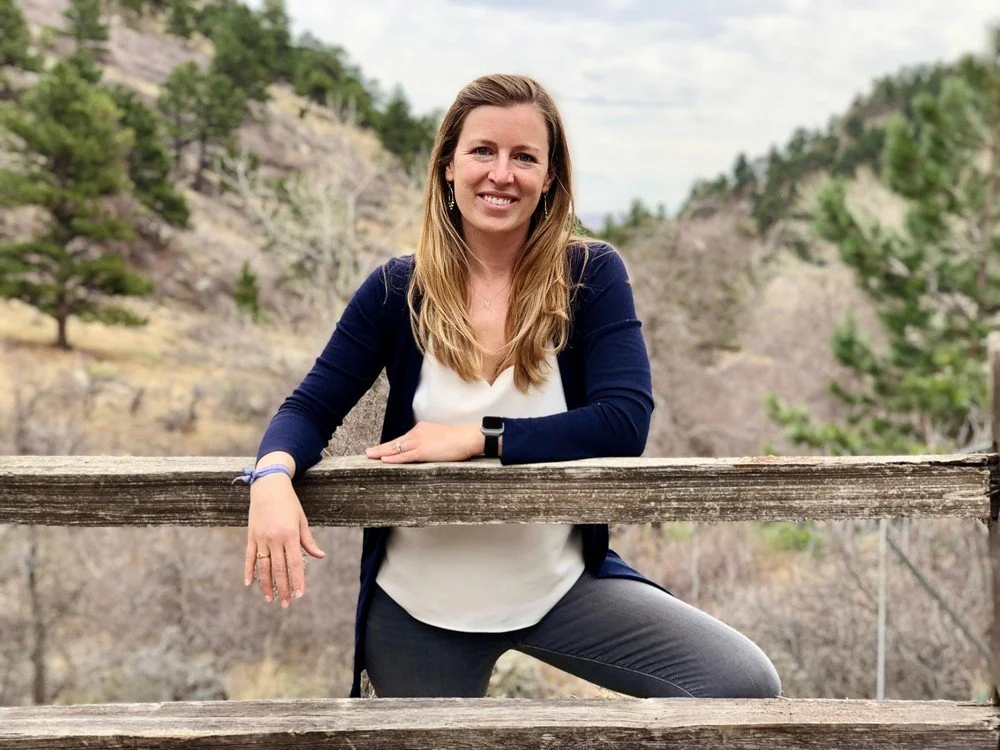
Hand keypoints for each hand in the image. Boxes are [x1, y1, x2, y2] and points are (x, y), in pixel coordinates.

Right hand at [244, 474, 325, 606]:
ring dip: (266, 584)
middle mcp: (275, 538)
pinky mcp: (251, 536)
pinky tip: (249, 584)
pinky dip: (248, 571)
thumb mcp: (302, 520)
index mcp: (290, 534)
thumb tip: (320, 556)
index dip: (298, 580)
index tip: (300, 595)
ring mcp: (261, 538)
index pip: (296, 563)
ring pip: (264, 566)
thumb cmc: (289, 503)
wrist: (268, 485)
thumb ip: (308, 540)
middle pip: (279, 569)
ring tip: (270, 599)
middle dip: (283, 588)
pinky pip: (249, 557)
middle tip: (287, 604)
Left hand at [365, 421, 485, 462]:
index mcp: (422, 429)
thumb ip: (431, 443)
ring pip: (395, 448)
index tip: (382, 449)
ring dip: (381, 453)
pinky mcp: (422, 451)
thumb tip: (427, 451)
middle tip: (368, 452)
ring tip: (370, 456)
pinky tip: (383, 460)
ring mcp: (419, 442)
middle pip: (395, 442)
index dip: (391, 445)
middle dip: (381, 448)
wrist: (469, 437)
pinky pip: (404, 456)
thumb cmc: (460, 439)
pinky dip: (392, 458)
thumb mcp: (442, 438)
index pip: (403, 439)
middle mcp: (417, 433)